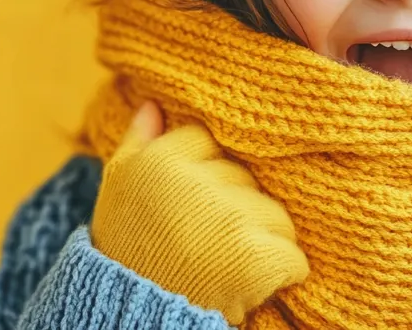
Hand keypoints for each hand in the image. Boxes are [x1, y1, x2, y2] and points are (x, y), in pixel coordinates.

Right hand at [90, 102, 308, 323]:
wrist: (131, 313)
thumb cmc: (124, 247)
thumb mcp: (118, 186)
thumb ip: (139, 141)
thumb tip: (153, 103)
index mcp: (164, 159)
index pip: (212, 143)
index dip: (207, 177)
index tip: (192, 206)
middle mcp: (199, 182)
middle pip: (248, 178)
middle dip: (238, 207)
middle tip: (210, 239)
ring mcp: (231, 218)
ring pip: (276, 215)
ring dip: (263, 240)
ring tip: (229, 262)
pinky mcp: (257, 257)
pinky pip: (293, 257)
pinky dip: (281, 274)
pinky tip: (253, 283)